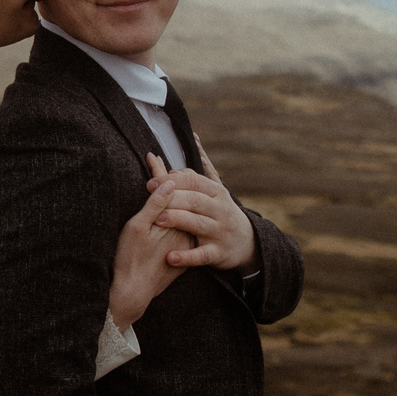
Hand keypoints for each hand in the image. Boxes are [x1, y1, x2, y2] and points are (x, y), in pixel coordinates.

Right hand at [109, 154, 193, 329]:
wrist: (133, 292)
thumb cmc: (129, 259)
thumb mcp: (137, 229)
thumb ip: (155, 205)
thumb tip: (167, 182)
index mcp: (175, 222)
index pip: (171, 189)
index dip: (160, 171)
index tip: (153, 155)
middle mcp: (184, 230)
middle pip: (180, 198)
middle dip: (170, 179)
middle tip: (161, 161)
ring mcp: (185, 242)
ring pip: (183, 212)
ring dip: (175, 196)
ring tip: (168, 178)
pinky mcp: (183, 252)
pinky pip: (182, 226)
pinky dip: (176, 213)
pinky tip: (170, 206)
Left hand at [151, 140, 256, 271]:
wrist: (247, 242)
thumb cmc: (222, 211)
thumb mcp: (217, 190)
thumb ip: (202, 168)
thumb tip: (194, 138)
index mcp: (216, 192)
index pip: (193, 182)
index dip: (171, 180)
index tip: (150, 183)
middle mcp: (219, 209)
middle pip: (195, 200)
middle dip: (172, 198)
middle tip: (150, 199)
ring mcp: (220, 231)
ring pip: (198, 224)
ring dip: (178, 220)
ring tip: (158, 221)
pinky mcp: (219, 252)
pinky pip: (202, 255)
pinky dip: (186, 256)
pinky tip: (170, 257)